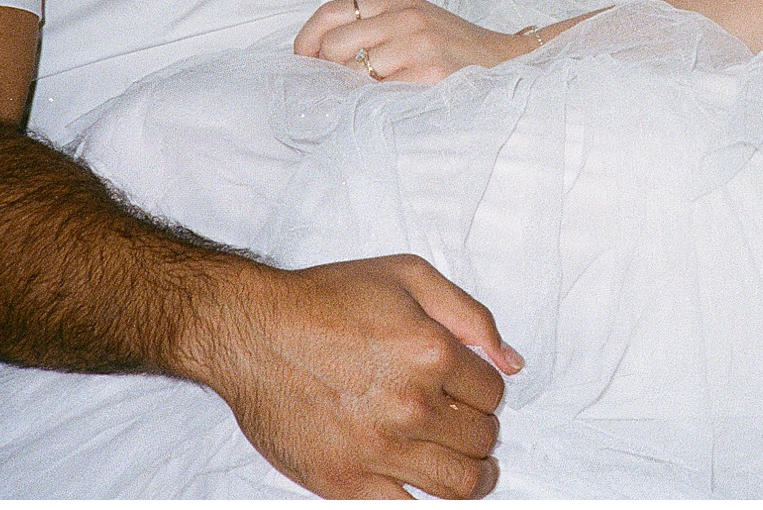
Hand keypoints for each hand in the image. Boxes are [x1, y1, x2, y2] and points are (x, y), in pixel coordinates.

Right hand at [195, 254, 524, 498]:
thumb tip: (511, 362)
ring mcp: (378, 449)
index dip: (486, 390)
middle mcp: (410, 405)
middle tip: (465, 425)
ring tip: (470, 468)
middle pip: (482, 439)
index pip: (494, 392)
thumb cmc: (326, 300)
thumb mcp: (409, 276)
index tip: (469, 389)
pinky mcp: (345, 483)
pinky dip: (425, 503)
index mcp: (431, 352)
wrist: (251, 333)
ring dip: (474, 477)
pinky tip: (425, 488)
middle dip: (481, 431)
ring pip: (459, 485)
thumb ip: (471, 316)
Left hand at [295, 0, 537, 83]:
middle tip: (337, 89)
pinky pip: (382, 92)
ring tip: (366, 99)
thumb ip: (376, 28)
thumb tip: (323, 56)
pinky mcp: (431, 71)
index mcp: (398, 1)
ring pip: (355, 71)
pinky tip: (388, 105)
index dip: (307, 38)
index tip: (304, 60)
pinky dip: (377, 103)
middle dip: (329, 72)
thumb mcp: (416, 22)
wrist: (507, 59)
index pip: (332, 11)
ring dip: (353, 91)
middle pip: (336, 44)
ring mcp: (419, 43)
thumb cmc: (456, 47)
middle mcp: (406, 16)